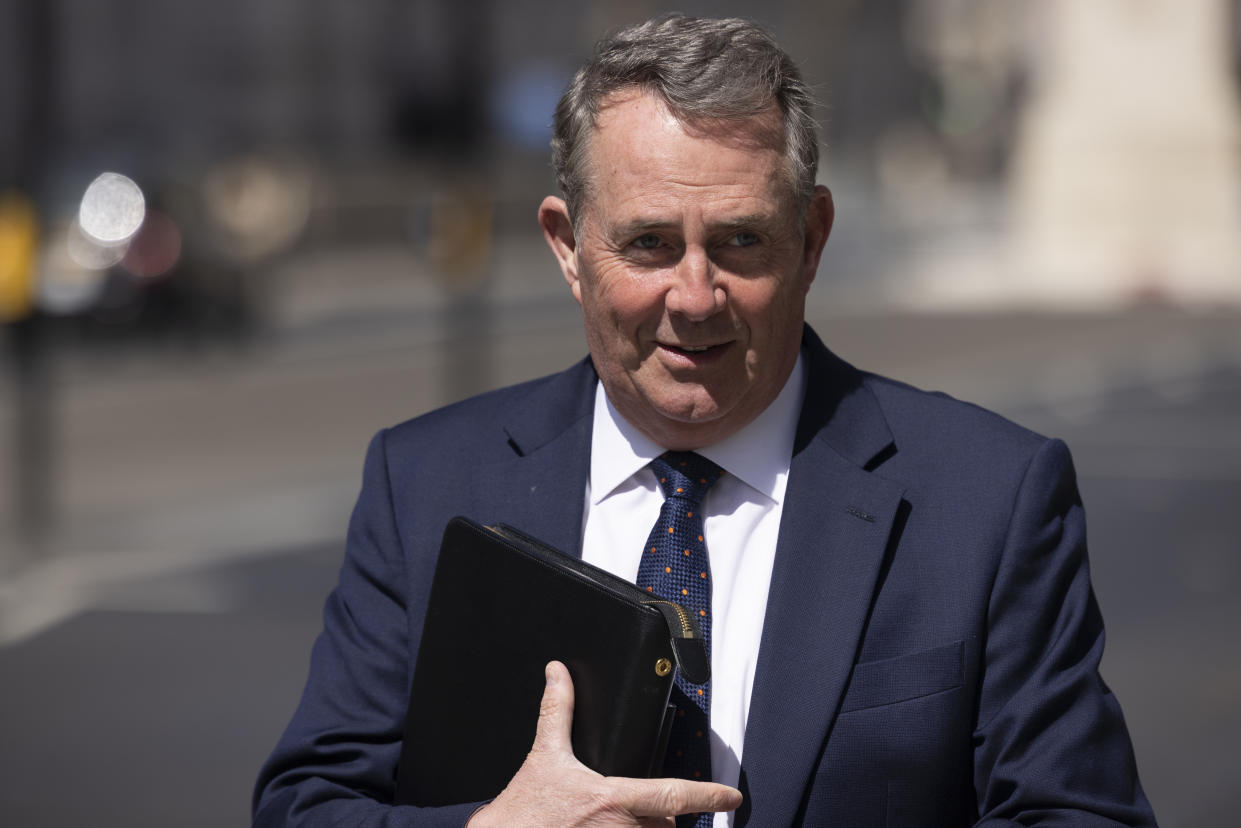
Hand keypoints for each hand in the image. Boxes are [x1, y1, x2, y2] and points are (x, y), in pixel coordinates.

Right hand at [466, 661, 741, 826]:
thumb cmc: (522, 810)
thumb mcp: (544, 755)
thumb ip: (558, 711)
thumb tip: (558, 672)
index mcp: (612, 799)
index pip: (673, 795)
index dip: (708, 794)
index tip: (732, 796)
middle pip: (663, 825)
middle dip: (655, 817)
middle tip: (629, 809)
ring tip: (614, 824)